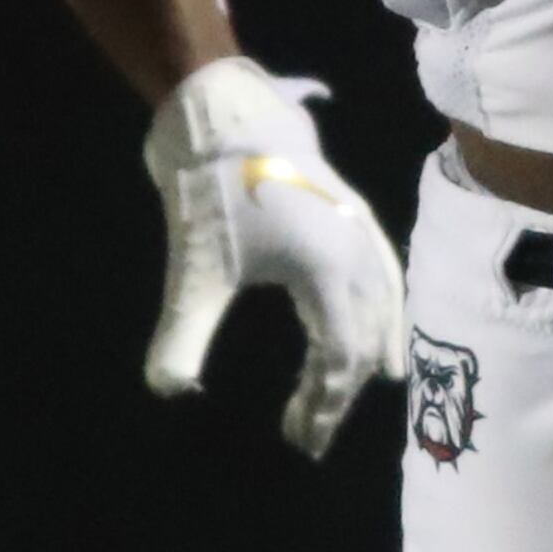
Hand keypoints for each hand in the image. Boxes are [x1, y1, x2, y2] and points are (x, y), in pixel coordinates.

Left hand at [142, 58, 408, 457]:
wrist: (221, 112)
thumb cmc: (211, 191)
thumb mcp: (194, 273)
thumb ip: (182, 337)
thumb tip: (168, 391)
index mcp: (329, 273)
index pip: (338, 357)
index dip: (321, 405)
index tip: (299, 440)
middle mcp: (356, 253)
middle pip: (365, 335)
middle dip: (343, 388)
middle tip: (315, 429)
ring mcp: (357, 226)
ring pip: (384, 298)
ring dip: (377, 342)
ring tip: (383, 376)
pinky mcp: (347, 208)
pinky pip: (382, 265)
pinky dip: (385, 298)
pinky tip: (377, 304)